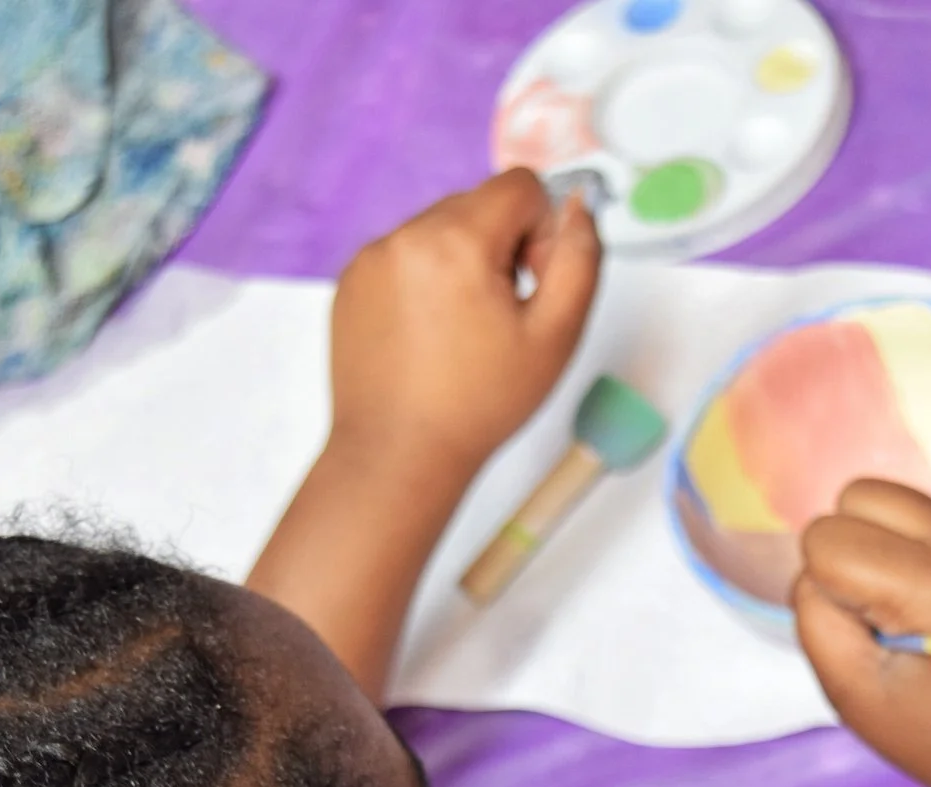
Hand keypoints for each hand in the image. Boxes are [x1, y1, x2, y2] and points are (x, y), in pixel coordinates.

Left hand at [328, 169, 600, 475]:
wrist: (397, 457)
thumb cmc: (478, 406)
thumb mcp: (556, 336)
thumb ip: (580, 258)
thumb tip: (577, 205)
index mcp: (455, 239)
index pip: (519, 186)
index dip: (541, 233)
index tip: (529, 287)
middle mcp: (404, 236)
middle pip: (477, 205)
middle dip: (500, 248)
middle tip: (499, 318)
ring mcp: (370, 259)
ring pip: (438, 231)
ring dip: (461, 264)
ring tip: (461, 333)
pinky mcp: (350, 284)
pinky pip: (403, 258)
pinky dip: (423, 284)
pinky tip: (428, 339)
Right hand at [793, 481, 930, 786]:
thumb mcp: (861, 702)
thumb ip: (817, 624)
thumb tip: (816, 576)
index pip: (826, 538)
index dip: (827, 590)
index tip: (868, 637)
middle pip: (861, 494)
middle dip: (852, 550)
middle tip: (883, 617)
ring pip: (902, 501)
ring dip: (890, 548)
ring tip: (919, 614)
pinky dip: (930, 556)